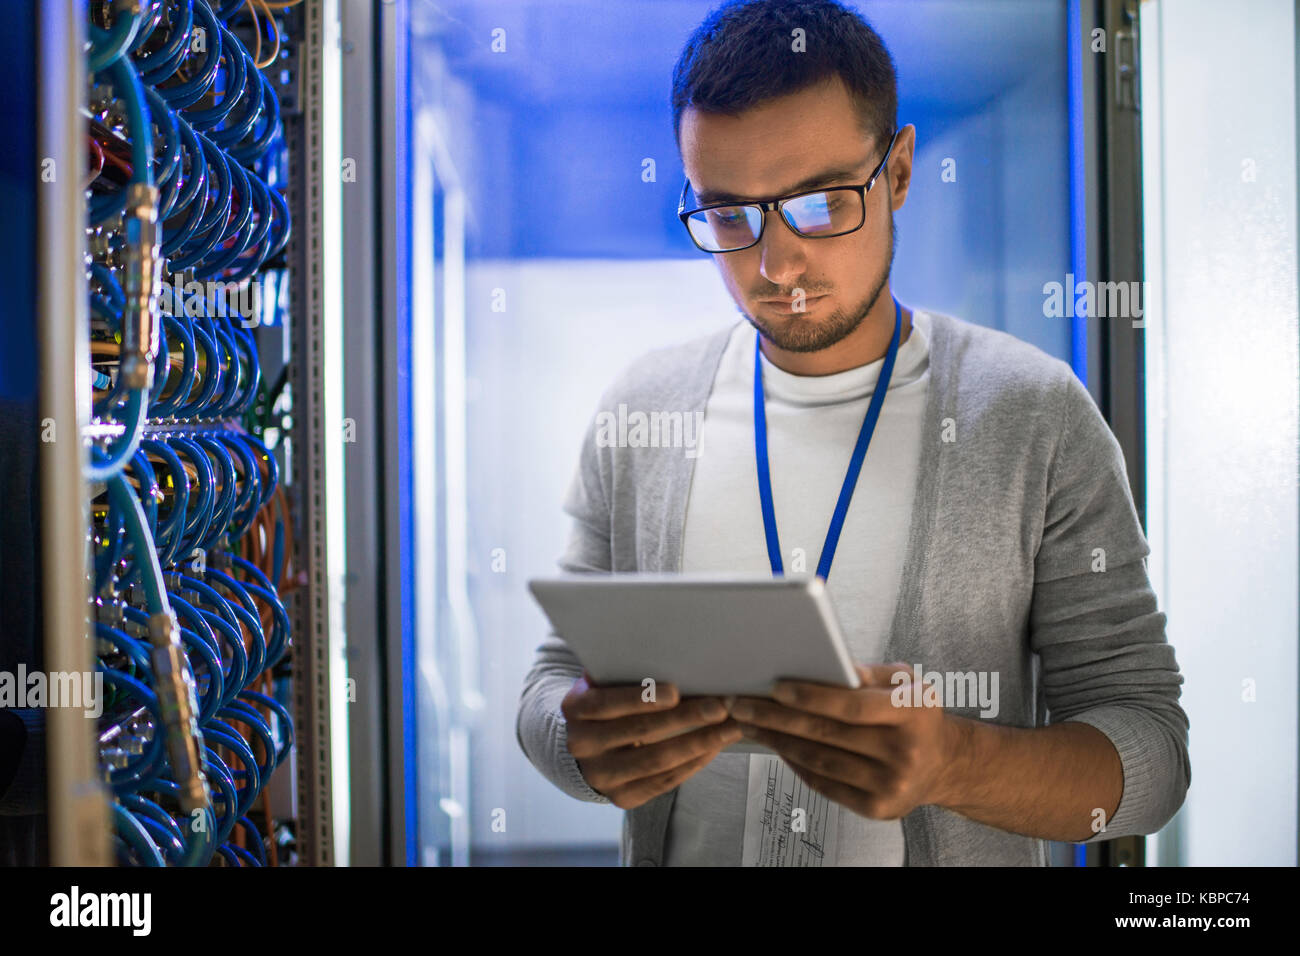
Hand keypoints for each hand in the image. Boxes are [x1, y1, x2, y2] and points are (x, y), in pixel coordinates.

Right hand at [561, 671, 743, 809]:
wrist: (587, 743)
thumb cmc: (607, 699)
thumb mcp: (605, 680)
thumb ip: (625, 670)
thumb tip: (675, 654)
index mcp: (575, 709)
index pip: (607, 704)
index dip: (642, 699)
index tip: (677, 691)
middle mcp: (582, 746)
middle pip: (640, 733)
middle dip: (685, 719)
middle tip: (720, 707)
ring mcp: (602, 776)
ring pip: (657, 761)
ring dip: (699, 743)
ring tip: (730, 728)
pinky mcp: (623, 798)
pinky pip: (665, 781)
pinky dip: (694, 762)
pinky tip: (715, 746)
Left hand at [728, 662, 962, 819]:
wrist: (944, 764)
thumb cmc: (914, 714)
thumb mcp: (905, 683)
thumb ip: (867, 673)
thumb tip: (822, 661)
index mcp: (913, 712)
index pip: (852, 705)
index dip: (810, 696)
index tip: (774, 687)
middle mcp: (905, 751)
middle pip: (828, 734)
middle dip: (777, 718)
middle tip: (742, 704)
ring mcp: (891, 784)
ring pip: (819, 760)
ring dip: (777, 740)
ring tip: (750, 723)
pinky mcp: (877, 808)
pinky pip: (824, 783)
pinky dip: (794, 763)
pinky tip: (775, 745)